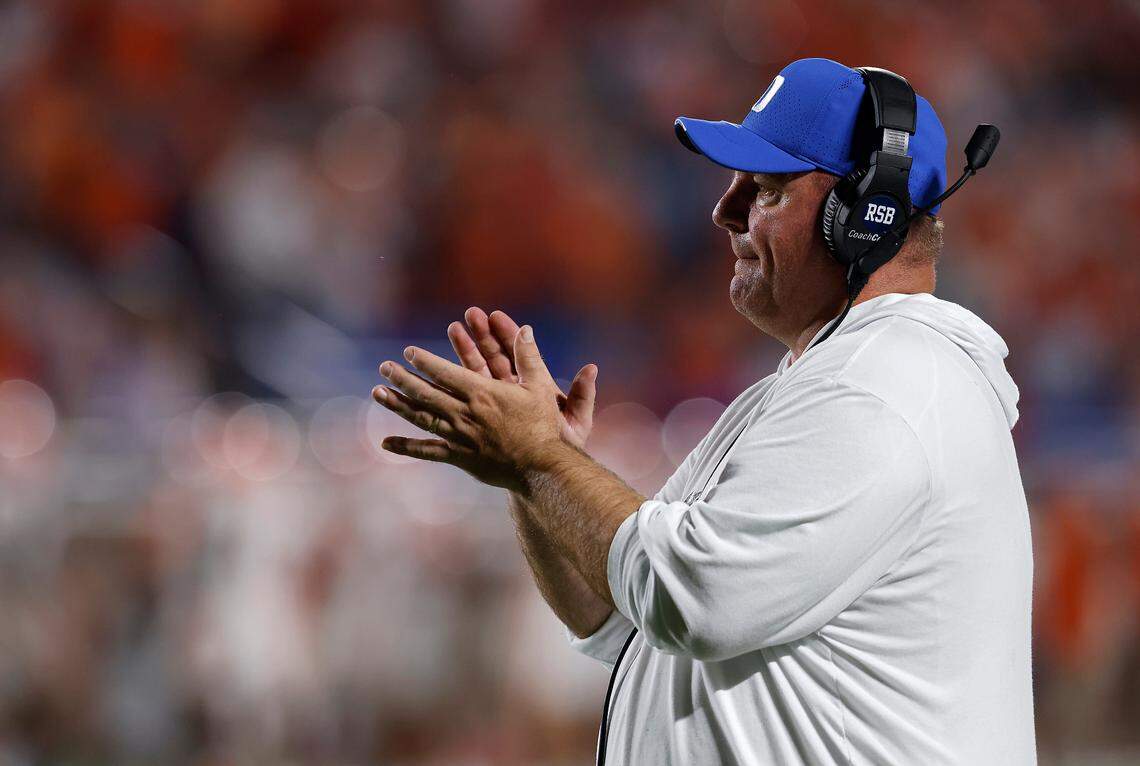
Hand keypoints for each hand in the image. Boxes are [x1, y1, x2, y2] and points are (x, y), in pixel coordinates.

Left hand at [372, 325, 569, 492]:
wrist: (542, 468)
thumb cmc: (544, 426)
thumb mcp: (539, 387)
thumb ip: (528, 357)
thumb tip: (526, 329)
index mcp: (482, 393)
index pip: (445, 372)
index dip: (424, 361)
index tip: (408, 352)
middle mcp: (465, 413)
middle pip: (426, 392)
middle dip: (403, 378)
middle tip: (384, 367)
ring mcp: (460, 437)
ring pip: (421, 417)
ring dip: (397, 404)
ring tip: (378, 393)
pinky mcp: (460, 458)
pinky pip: (428, 451)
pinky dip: (406, 447)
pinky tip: (386, 443)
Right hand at [446, 307, 597, 449]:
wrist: (542, 477)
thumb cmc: (562, 449)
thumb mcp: (576, 422)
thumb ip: (582, 395)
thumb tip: (591, 368)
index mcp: (534, 387)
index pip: (520, 354)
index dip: (509, 334)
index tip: (495, 315)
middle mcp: (514, 391)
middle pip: (495, 357)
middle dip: (483, 335)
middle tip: (470, 314)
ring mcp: (495, 403)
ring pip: (477, 373)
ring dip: (465, 351)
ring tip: (453, 329)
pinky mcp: (481, 418)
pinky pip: (465, 397)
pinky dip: (452, 383)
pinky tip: (437, 371)